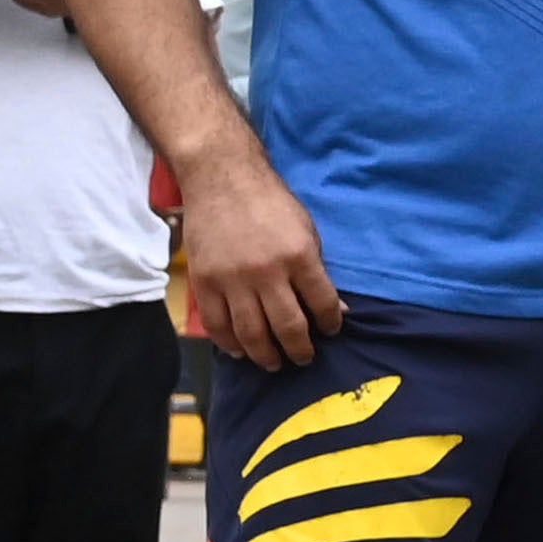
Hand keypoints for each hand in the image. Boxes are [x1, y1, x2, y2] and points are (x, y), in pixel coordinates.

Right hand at [177, 160, 343, 370]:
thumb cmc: (270, 203)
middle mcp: (267, 272)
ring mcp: (232, 279)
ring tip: (275, 362)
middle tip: (304, 358)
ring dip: (266, 355)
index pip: (323, 305)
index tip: (331, 331)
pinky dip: (229, 344)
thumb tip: (338, 309)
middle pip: (288, 327)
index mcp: (300, 257)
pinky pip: (217, 325)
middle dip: (301, 350)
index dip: (331, 324)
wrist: (222, 179)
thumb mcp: (306, 231)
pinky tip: (241, 351)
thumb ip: (319, 271)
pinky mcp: (204, 282)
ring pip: (251, 333)